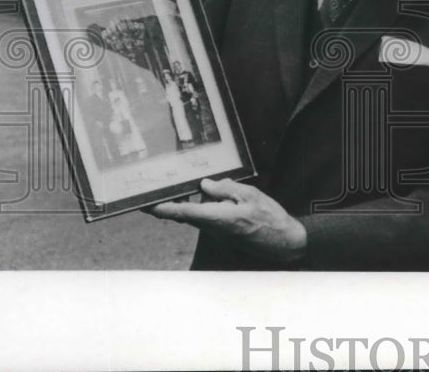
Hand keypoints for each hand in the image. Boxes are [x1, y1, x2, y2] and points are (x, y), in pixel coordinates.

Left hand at [148, 178, 306, 262]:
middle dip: (171, 203)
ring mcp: (216, 234)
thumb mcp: (250, 195)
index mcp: (218, 217)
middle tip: (159, 189)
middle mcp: (213, 229)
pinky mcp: (221, 234)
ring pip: (196, 217)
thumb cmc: (269, 218)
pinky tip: (213, 197)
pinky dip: (203, 209)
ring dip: (190, 204)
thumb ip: (225, 189)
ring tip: (190, 188)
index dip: (163, 208)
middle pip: (186, 215)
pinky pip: (206, 219)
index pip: (184, 212)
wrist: (282, 242)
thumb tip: (204, 186)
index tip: (146, 204)